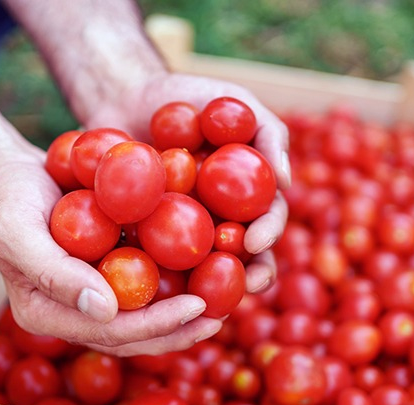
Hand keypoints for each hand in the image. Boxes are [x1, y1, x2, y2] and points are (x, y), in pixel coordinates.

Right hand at [0, 143, 221, 355]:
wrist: (9, 173)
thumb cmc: (7, 199)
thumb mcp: (19, 233)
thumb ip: (55, 274)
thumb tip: (107, 310)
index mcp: (48, 314)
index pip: (108, 332)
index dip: (155, 325)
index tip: (197, 307)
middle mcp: (73, 311)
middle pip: (132, 334)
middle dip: (177, 330)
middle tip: (219, 317)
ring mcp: (91, 291)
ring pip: (142, 314)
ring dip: (181, 314)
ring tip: (223, 304)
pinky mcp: (106, 269)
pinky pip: (143, 282)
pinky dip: (174, 280)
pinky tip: (206, 270)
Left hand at [83, 72, 290, 292]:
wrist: (126, 95)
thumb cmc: (188, 95)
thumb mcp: (233, 100)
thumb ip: (268, 132)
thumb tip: (286, 179)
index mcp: (246, 195)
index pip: (266, 220)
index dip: (267, 234)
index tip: (255, 241)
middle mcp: (220, 218)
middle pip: (241, 256)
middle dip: (248, 274)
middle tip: (244, 285)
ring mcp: (182, 230)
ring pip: (200, 268)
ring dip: (207, 287)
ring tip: (203, 300)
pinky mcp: (144, 235)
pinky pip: (150, 258)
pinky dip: (155, 274)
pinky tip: (149, 289)